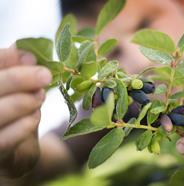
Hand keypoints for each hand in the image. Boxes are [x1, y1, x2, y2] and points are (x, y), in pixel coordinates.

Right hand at [0, 46, 51, 177]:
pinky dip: (25, 124)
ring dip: (25, 101)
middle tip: (46, 75)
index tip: (31, 57)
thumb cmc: (14, 114)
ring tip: (40, 96)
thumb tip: (27, 56)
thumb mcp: (16, 90)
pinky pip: (5, 139)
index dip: (5, 58)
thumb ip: (16, 71)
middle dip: (20, 78)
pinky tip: (35, 116)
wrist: (16, 151)